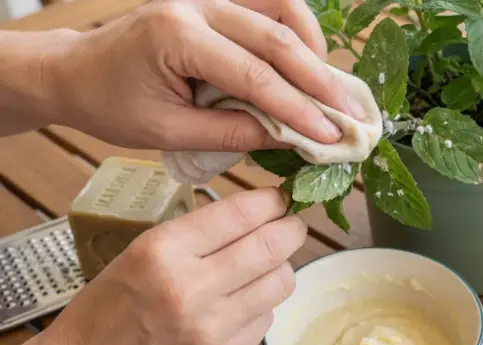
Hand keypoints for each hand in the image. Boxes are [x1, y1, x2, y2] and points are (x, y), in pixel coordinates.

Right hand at [33, 188, 306, 344]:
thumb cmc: (109, 306)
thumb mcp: (140, 253)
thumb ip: (198, 235)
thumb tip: (258, 212)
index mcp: (164, 251)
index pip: (241, 213)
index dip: (272, 200)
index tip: (281, 197)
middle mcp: (191, 288)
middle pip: (273, 245)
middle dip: (292, 228)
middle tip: (292, 225)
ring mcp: (212, 328)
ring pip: (281, 282)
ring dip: (280, 268)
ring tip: (264, 266)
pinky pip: (266, 318)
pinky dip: (262, 305)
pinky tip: (239, 305)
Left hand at [45, 0, 365, 150]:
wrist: (77, 71)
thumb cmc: (112, 104)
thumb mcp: (168, 131)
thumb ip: (232, 133)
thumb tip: (290, 139)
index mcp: (177, 37)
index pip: (254, 76)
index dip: (298, 109)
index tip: (331, 137)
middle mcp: (195, 5)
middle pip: (278, 36)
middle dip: (321, 80)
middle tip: (352, 115)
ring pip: (281, 6)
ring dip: (313, 47)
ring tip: (331, 88)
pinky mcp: (214, 0)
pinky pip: (269, 5)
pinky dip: (296, 32)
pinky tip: (307, 61)